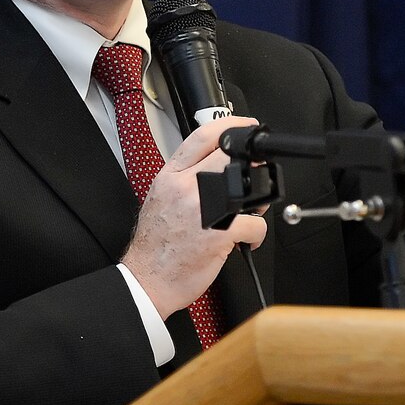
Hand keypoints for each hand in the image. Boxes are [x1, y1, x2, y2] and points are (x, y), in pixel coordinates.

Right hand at [121, 117, 267, 317]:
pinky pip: (255, 224)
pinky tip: (246, 240)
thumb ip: (187, 178)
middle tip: (257, 176)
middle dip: (251, 165)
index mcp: (171, 176)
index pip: (203, 137)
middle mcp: (185, 188)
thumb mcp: (163, 198)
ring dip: (257, 202)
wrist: (147, 279)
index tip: (247, 126)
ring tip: (249, 213)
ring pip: (248, 187)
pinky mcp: (219, 233)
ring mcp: (203, 208)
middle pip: (230, 156)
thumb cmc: (157, 244)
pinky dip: (257, 234)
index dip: (231, 126)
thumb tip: (218, 167)